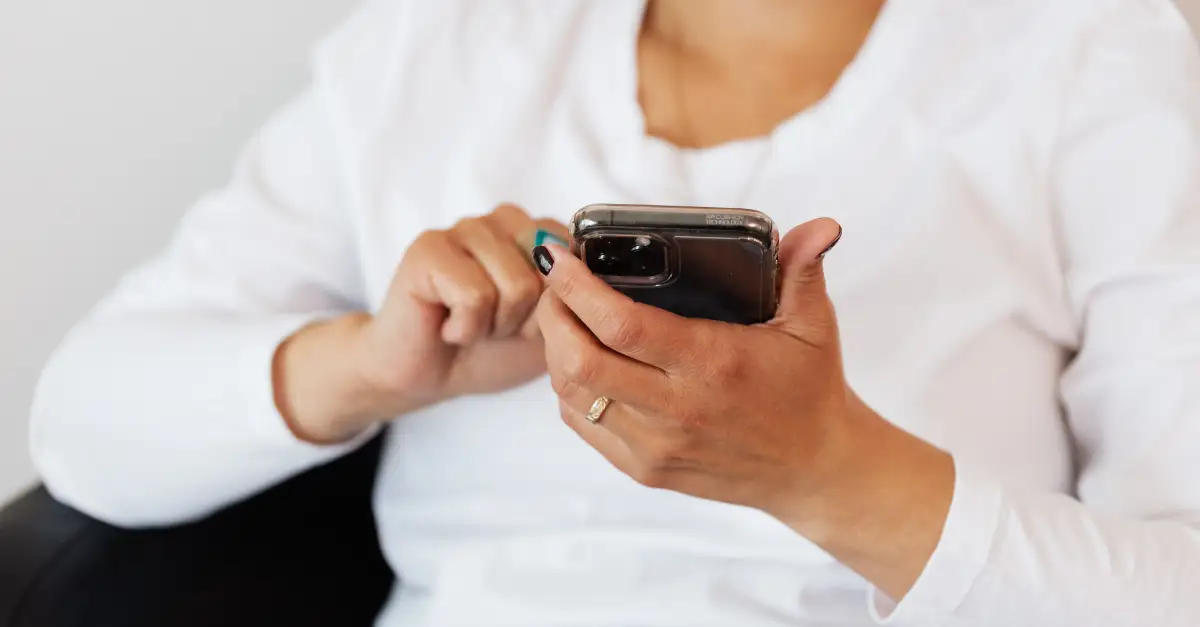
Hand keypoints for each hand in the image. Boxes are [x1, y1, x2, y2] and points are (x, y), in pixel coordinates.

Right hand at [276, 204, 565, 442]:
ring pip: (516, 286)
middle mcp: (505, 219)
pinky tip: (448, 326)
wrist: (431, 376)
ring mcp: (465, 227)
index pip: (580, 261)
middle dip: (529, 318)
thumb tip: (585, 277)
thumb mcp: (554, 328)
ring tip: (472, 324)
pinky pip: (475, 296)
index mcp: (540, 230)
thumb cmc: (493, 349)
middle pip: (552, 275)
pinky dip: (466, 328)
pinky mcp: (428, 248)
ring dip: (496, 325)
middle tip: (496, 326)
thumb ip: (578, 298)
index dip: (559, 308)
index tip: (529, 322)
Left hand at [536, 218, 954, 598]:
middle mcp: (678, 409)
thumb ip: (803, 269)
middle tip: (554, 283)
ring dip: (554, 350)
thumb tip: (821, 225)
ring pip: (573, 395)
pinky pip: (583, 426)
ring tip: (561, 316)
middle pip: (580, 362)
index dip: (577, 288)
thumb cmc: (810, 389)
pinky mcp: (646, 470)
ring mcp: (658, 445)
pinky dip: (569, 389)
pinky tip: (578, 361)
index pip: (622, 325)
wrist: (815, 470)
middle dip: (553, 314)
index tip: (560, 256)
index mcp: (713, 364)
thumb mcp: (813, 324)